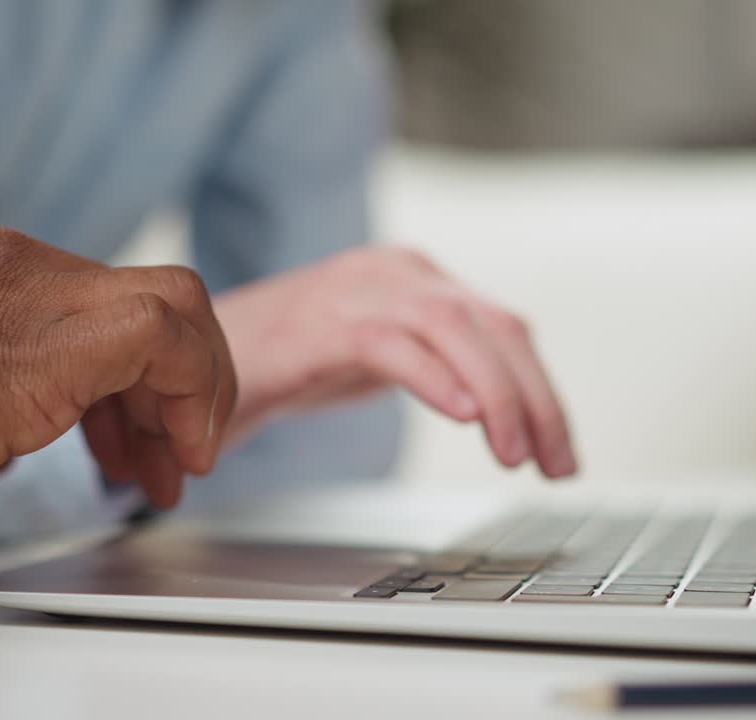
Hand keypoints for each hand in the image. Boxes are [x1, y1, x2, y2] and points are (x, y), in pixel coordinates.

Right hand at [214, 246, 576, 477]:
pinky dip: (434, 377)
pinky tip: (463, 415)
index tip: (558, 450)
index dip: (541, 390)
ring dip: (498, 395)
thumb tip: (498, 403)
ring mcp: (358, 289)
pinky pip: (393, 342)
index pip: (503, 325)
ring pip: (454, 328)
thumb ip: (436, 360)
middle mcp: (396, 271)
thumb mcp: (379, 354)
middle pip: (493, 324)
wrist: (197, 355)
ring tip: (514, 455)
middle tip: (554, 464)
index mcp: (415, 277)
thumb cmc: (287, 360)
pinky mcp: (321, 322)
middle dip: (535, 399)